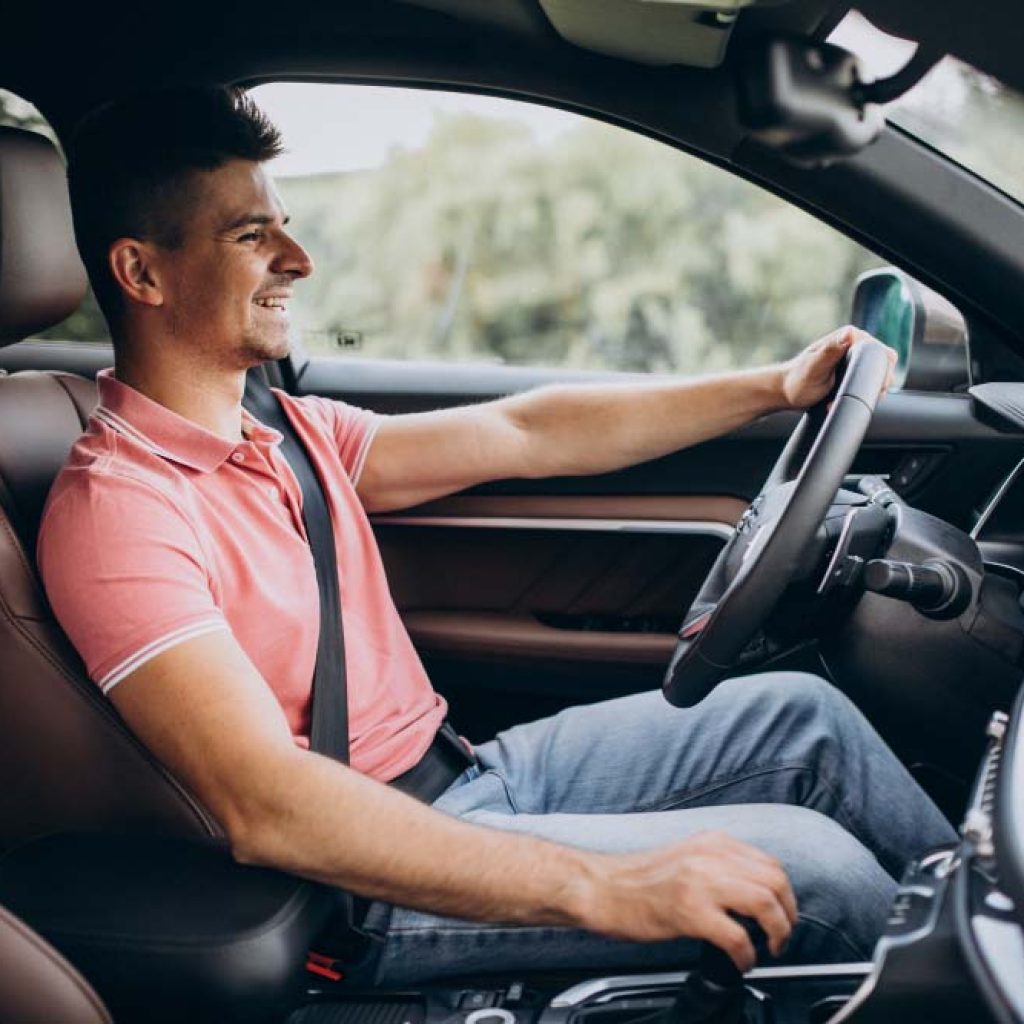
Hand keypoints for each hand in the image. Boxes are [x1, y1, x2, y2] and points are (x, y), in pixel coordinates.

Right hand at [579, 831, 797, 971]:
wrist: (602, 888)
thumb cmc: (639, 880)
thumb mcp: (688, 858)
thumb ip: (720, 865)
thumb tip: (754, 891)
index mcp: (713, 842)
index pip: (770, 864)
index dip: (784, 895)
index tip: (782, 915)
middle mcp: (710, 855)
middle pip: (775, 881)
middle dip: (788, 915)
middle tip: (780, 936)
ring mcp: (700, 881)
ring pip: (765, 903)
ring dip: (776, 932)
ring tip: (767, 948)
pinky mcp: (689, 910)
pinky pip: (738, 937)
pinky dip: (747, 956)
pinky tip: (740, 961)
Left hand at [780, 326, 896, 409]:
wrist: (786, 394)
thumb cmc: (797, 380)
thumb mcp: (814, 367)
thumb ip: (831, 351)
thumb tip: (849, 334)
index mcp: (847, 337)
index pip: (877, 348)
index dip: (880, 367)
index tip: (871, 385)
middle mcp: (853, 345)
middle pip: (881, 363)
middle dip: (872, 383)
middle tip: (852, 396)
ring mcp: (853, 359)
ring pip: (876, 376)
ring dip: (863, 392)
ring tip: (840, 399)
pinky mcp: (852, 373)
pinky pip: (865, 385)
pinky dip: (856, 396)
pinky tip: (839, 401)